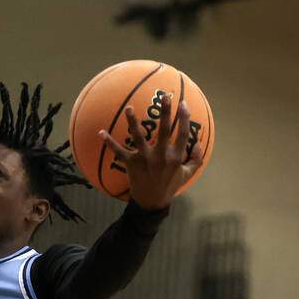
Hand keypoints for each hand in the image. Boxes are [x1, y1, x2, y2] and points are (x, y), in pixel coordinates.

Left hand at [100, 92, 200, 210]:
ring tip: (129, 108)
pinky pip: (119, 151)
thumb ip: (196, 158)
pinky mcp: (131, 164)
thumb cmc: (170, 185)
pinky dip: (109, 142)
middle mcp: (162, 156)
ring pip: (139, 137)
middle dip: (165, 112)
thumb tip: (198, 142)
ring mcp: (145, 159)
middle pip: (165, 130)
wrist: (152, 202)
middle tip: (164, 96)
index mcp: (176, 156)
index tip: (183, 103)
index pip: (183, 133)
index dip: (184, 118)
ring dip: (133, 122)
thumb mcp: (187, 174)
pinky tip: (100, 132)